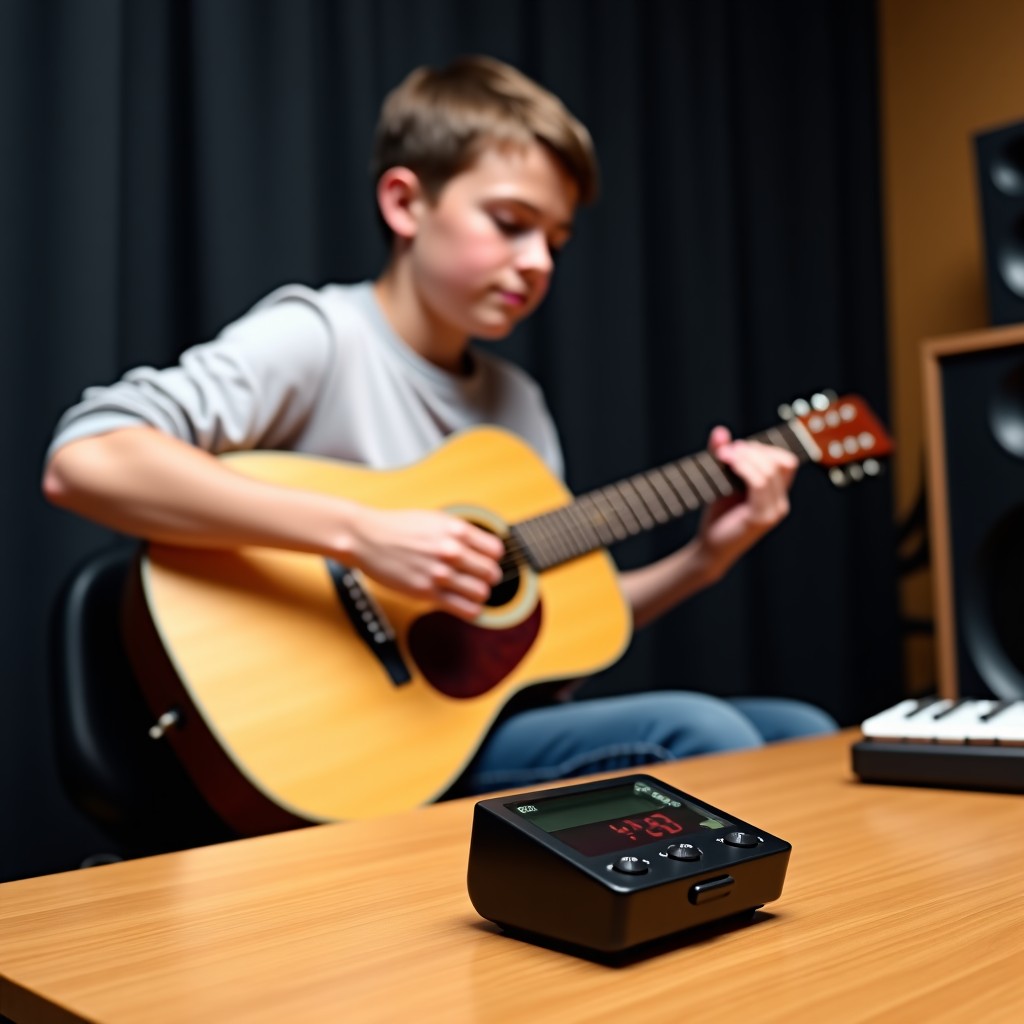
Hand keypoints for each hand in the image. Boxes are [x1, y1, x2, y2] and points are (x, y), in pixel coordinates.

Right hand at [346, 508, 504, 620]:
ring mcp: (439, 573)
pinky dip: (471, 610)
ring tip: (471, 591)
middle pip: (492, 573)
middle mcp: (451, 551)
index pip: (496, 550)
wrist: (367, 538)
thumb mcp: (435, 519)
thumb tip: (485, 546)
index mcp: (456, 530)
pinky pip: (465, 609)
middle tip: (480, 578)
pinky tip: (465, 604)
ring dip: (479, 594)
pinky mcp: (427, 593)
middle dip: (489, 577)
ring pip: (481, 593)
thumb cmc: (399, 527)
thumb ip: (460, 532)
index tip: (487, 560)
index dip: (494, 557)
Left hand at [695, 425, 797, 577]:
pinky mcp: (760, 517)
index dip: (763, 448)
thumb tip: (720, 431)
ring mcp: (774, 511)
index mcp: (776, 494)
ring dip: (746, 457)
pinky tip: (728, 464)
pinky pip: (759, 484)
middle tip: (727, 451)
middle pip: (781, 462)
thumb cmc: (717, 516)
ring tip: (724, 456)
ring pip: (770, 471)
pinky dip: (744, 469)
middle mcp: (780, 502)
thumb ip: (723, 455)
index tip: (736, 448)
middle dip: (755, 450)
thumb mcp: (722, 481)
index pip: (785, 461)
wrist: (709, 548)